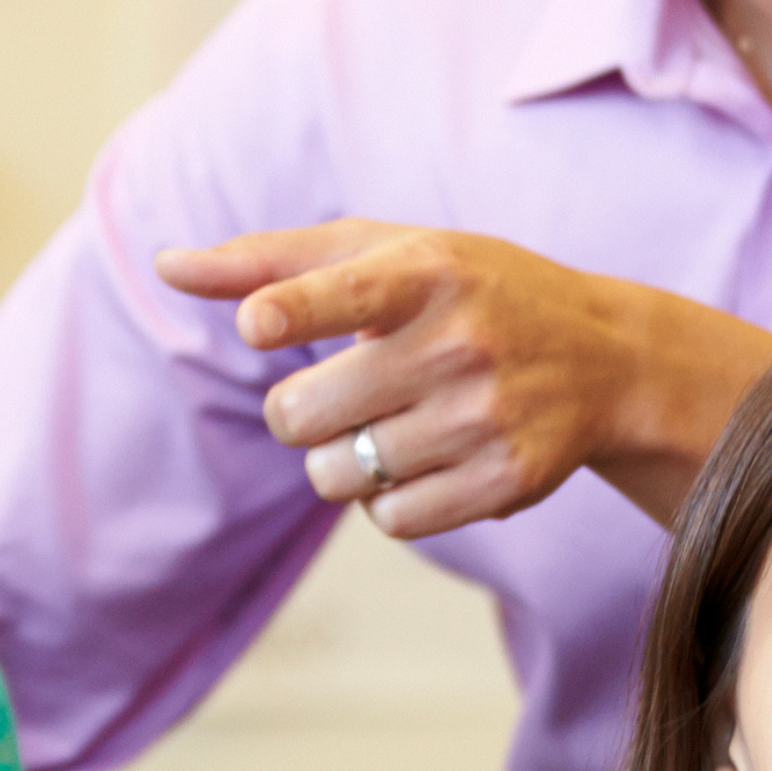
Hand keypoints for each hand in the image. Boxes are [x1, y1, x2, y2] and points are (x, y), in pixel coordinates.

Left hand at [162, 222, 771, 532]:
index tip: (257, 323)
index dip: (288, 311)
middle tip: (338, 390)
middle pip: (305, 414)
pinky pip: (390, 520)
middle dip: (299, 412)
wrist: (605, 357)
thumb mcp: (386, 251)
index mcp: (427, 271)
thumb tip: (165, 264)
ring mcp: (486, 418)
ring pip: (337, 477)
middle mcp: (461, 343)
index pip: (345, 294)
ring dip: (341, 459)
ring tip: (390, 422)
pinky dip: (386, 499)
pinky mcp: (506, 481)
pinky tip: (425, 458)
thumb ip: (272, 260)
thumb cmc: (467, 290)